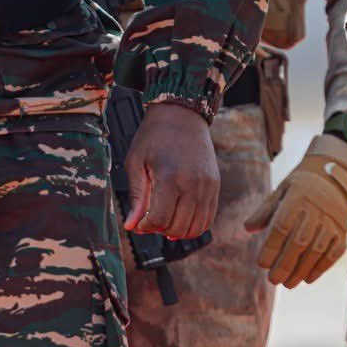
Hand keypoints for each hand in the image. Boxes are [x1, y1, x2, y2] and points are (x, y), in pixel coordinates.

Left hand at [123, 101, 219, 240]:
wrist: (182, 115)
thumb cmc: (154, 136)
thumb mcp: (136, 162)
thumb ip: (137, 196)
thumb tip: (132, 226)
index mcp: (169, 177)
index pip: (159, 220)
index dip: (145, 226)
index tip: (138, 221)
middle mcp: (193, 184)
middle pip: (177, 227)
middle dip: (160, 229)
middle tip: (150, 218)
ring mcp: (207, 186)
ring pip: (195, 228)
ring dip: (177, 231)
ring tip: (165, 218)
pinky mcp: (215, 186)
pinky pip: (208, 219)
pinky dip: (194, 226)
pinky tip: (180, 218)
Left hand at [245, 133, 346, 287]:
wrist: (336, 176)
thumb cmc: (301, 186)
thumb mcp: (282, 190)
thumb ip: (265, 210)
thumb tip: (247, 229)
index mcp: (298, 196)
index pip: (282, 225)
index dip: (271, 247)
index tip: (261, 264)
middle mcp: (317, 209)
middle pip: (299, 241)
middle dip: (285, 264)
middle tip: (273, 280)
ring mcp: (332, 221)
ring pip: (317, 250)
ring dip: (301, 270)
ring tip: (287, 284)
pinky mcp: (343, 231)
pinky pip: (334, 253)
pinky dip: (321, 268)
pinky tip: (307, 279)